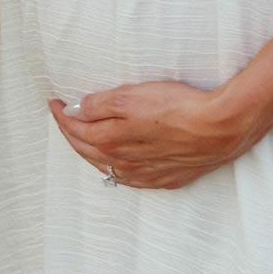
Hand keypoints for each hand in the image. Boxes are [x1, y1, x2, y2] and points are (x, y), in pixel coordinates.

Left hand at [50, 79, 257, 189]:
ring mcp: (146, 173)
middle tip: (63, 116)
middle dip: (70, 133)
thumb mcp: (132, 95)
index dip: (62, 115)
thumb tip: (76, 110)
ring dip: (90, 152)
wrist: (217, 128)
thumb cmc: (176, 107)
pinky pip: (131, 178)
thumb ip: (100, 104)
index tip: (54, 102)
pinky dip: (116, 169)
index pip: (77, 130)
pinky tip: (118, 165)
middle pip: (88, 150)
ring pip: (108, 166)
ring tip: (82, 138)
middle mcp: (125, 162)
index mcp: (112, 140)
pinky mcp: (166, 177)